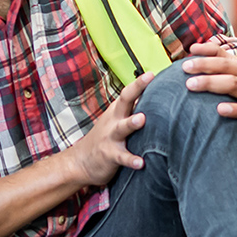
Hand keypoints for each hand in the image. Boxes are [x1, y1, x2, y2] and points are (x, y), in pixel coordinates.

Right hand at [67, 72, 153, 186]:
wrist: (80, 161)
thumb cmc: (105, 137)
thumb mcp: (116, 119)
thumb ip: (133, 109)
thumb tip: (156, 97)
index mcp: (117, 110)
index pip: (129, 92)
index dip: (140, 82)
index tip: (153, 73)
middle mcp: (114, 120)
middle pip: (125, 100)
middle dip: (137, 88)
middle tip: (148, 78)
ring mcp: (111, 137)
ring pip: (122, 128)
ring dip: (131, 122)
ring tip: (141, 118)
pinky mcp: (110, 155)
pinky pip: (122, 157)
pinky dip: (131, 159)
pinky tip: (140, 163)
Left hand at [182, 42, 236, 152]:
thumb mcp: (229, 65)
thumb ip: (213, 54)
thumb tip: (192, 47)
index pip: (222, 60)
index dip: (204, 61)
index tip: (185, 64)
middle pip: (230, 81)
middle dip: (210, 82)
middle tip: (189, 84)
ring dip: (233, 109)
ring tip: (219, 110)